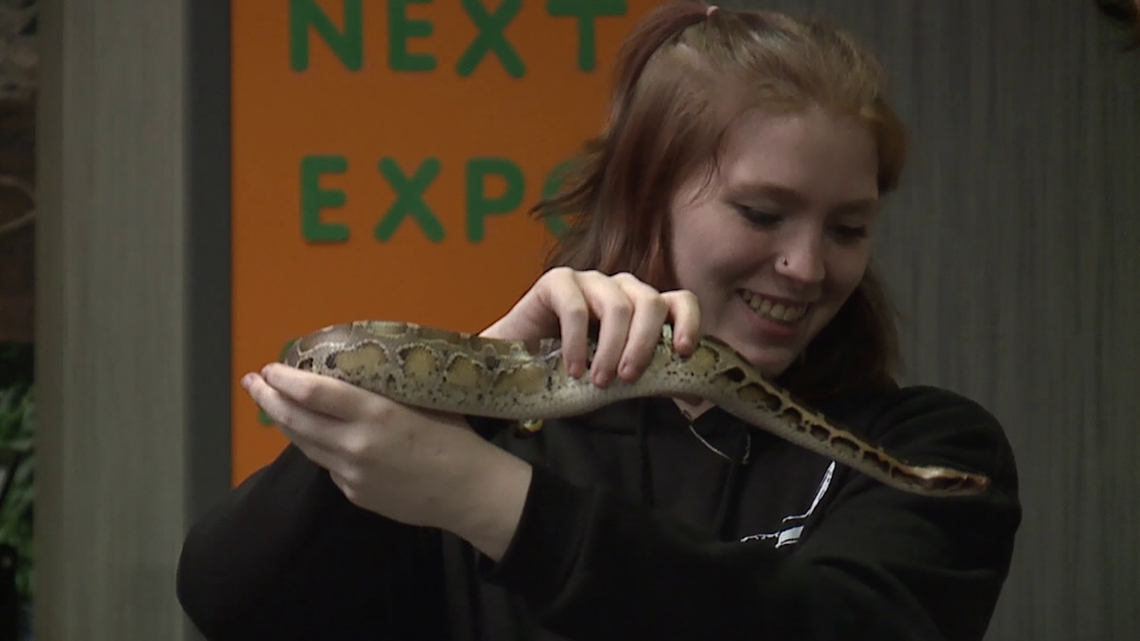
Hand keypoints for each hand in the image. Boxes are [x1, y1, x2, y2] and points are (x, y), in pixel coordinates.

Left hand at [241, 365, 529, 559]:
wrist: (469, 492)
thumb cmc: (456, 438)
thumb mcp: (424, 399)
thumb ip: (386, 388)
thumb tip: (358, 369)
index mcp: (375, 413)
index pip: (313, 392)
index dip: (284, 379)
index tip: (270, 366)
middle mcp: (355, 444)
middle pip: (296, 420)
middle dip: (269, 398)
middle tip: (253, 382)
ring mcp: (351, 473)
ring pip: (305, 445)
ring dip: (285, 423)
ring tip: (274, 405)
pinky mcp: (354, 493)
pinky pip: (329, 465)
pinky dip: (319, 447)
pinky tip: (319, 436)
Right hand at [480, 267, 701, 387]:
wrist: (513, 372)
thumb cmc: (570, 375)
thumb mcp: (619, 379)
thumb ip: (654, 380)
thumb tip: (699, 393)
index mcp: (641, 308)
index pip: (679, 300)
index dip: (689, 321)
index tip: (684, 352)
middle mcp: (619, 288)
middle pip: (650, 302)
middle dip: (644, 343)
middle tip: (627, 378)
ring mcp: (588, 281)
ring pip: (617, 304)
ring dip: (611, 348)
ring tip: (598, 380)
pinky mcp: (556, 281)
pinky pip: (576, 307)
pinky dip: (578, 343)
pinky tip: (573, 368)